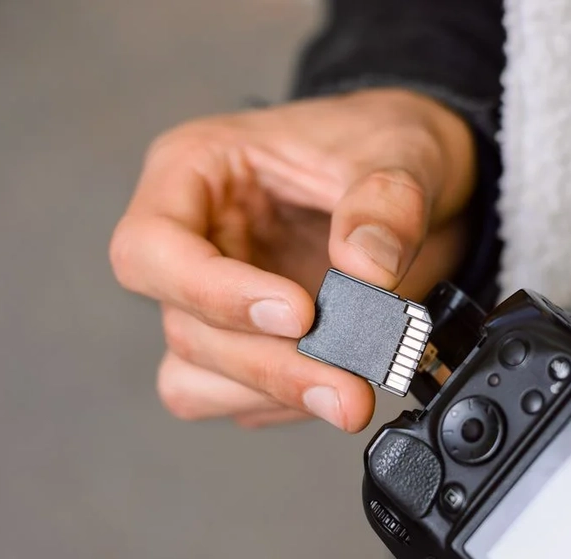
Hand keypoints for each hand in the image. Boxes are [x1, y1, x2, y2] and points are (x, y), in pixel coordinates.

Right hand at [110, 89, 475, 430]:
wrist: (419, 179)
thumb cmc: (381, 142)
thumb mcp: (400, 148)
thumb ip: (386, 204)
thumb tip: (367, 268)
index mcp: (194, 171)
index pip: (151, 245)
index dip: (213, 291)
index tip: (300, 312)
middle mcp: (190, 240)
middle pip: (183, 326)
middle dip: (268, 365)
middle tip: (348, 390)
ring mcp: (212, 300)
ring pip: (196, 376)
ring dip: (272, 393)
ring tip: (351, 394)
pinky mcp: (242, 346)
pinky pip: (235, 399)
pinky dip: (284, 405)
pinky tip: (333, 388)